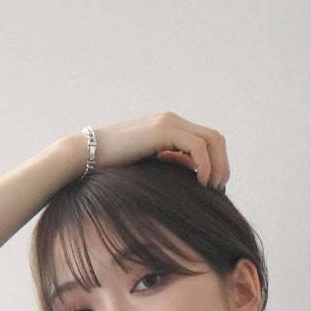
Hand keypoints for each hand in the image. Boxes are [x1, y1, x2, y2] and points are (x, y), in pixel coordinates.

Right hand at [83, 113, 229, 190]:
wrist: (88, 154)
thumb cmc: (113, 165)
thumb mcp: (150, 164)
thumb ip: (172, 162)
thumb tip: (194, 172)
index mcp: (170, 127)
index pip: (207, 140)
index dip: (217, 163)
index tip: (213, 187)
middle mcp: (172, 120)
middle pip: (215, 138)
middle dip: (223, 165)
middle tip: (218, 190)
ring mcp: (168, 122)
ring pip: (211, 140)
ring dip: (218, 166)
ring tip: (211, 188)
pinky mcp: (163, 131)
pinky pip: (198, 147)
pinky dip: (205, 166)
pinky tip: (200, 183)